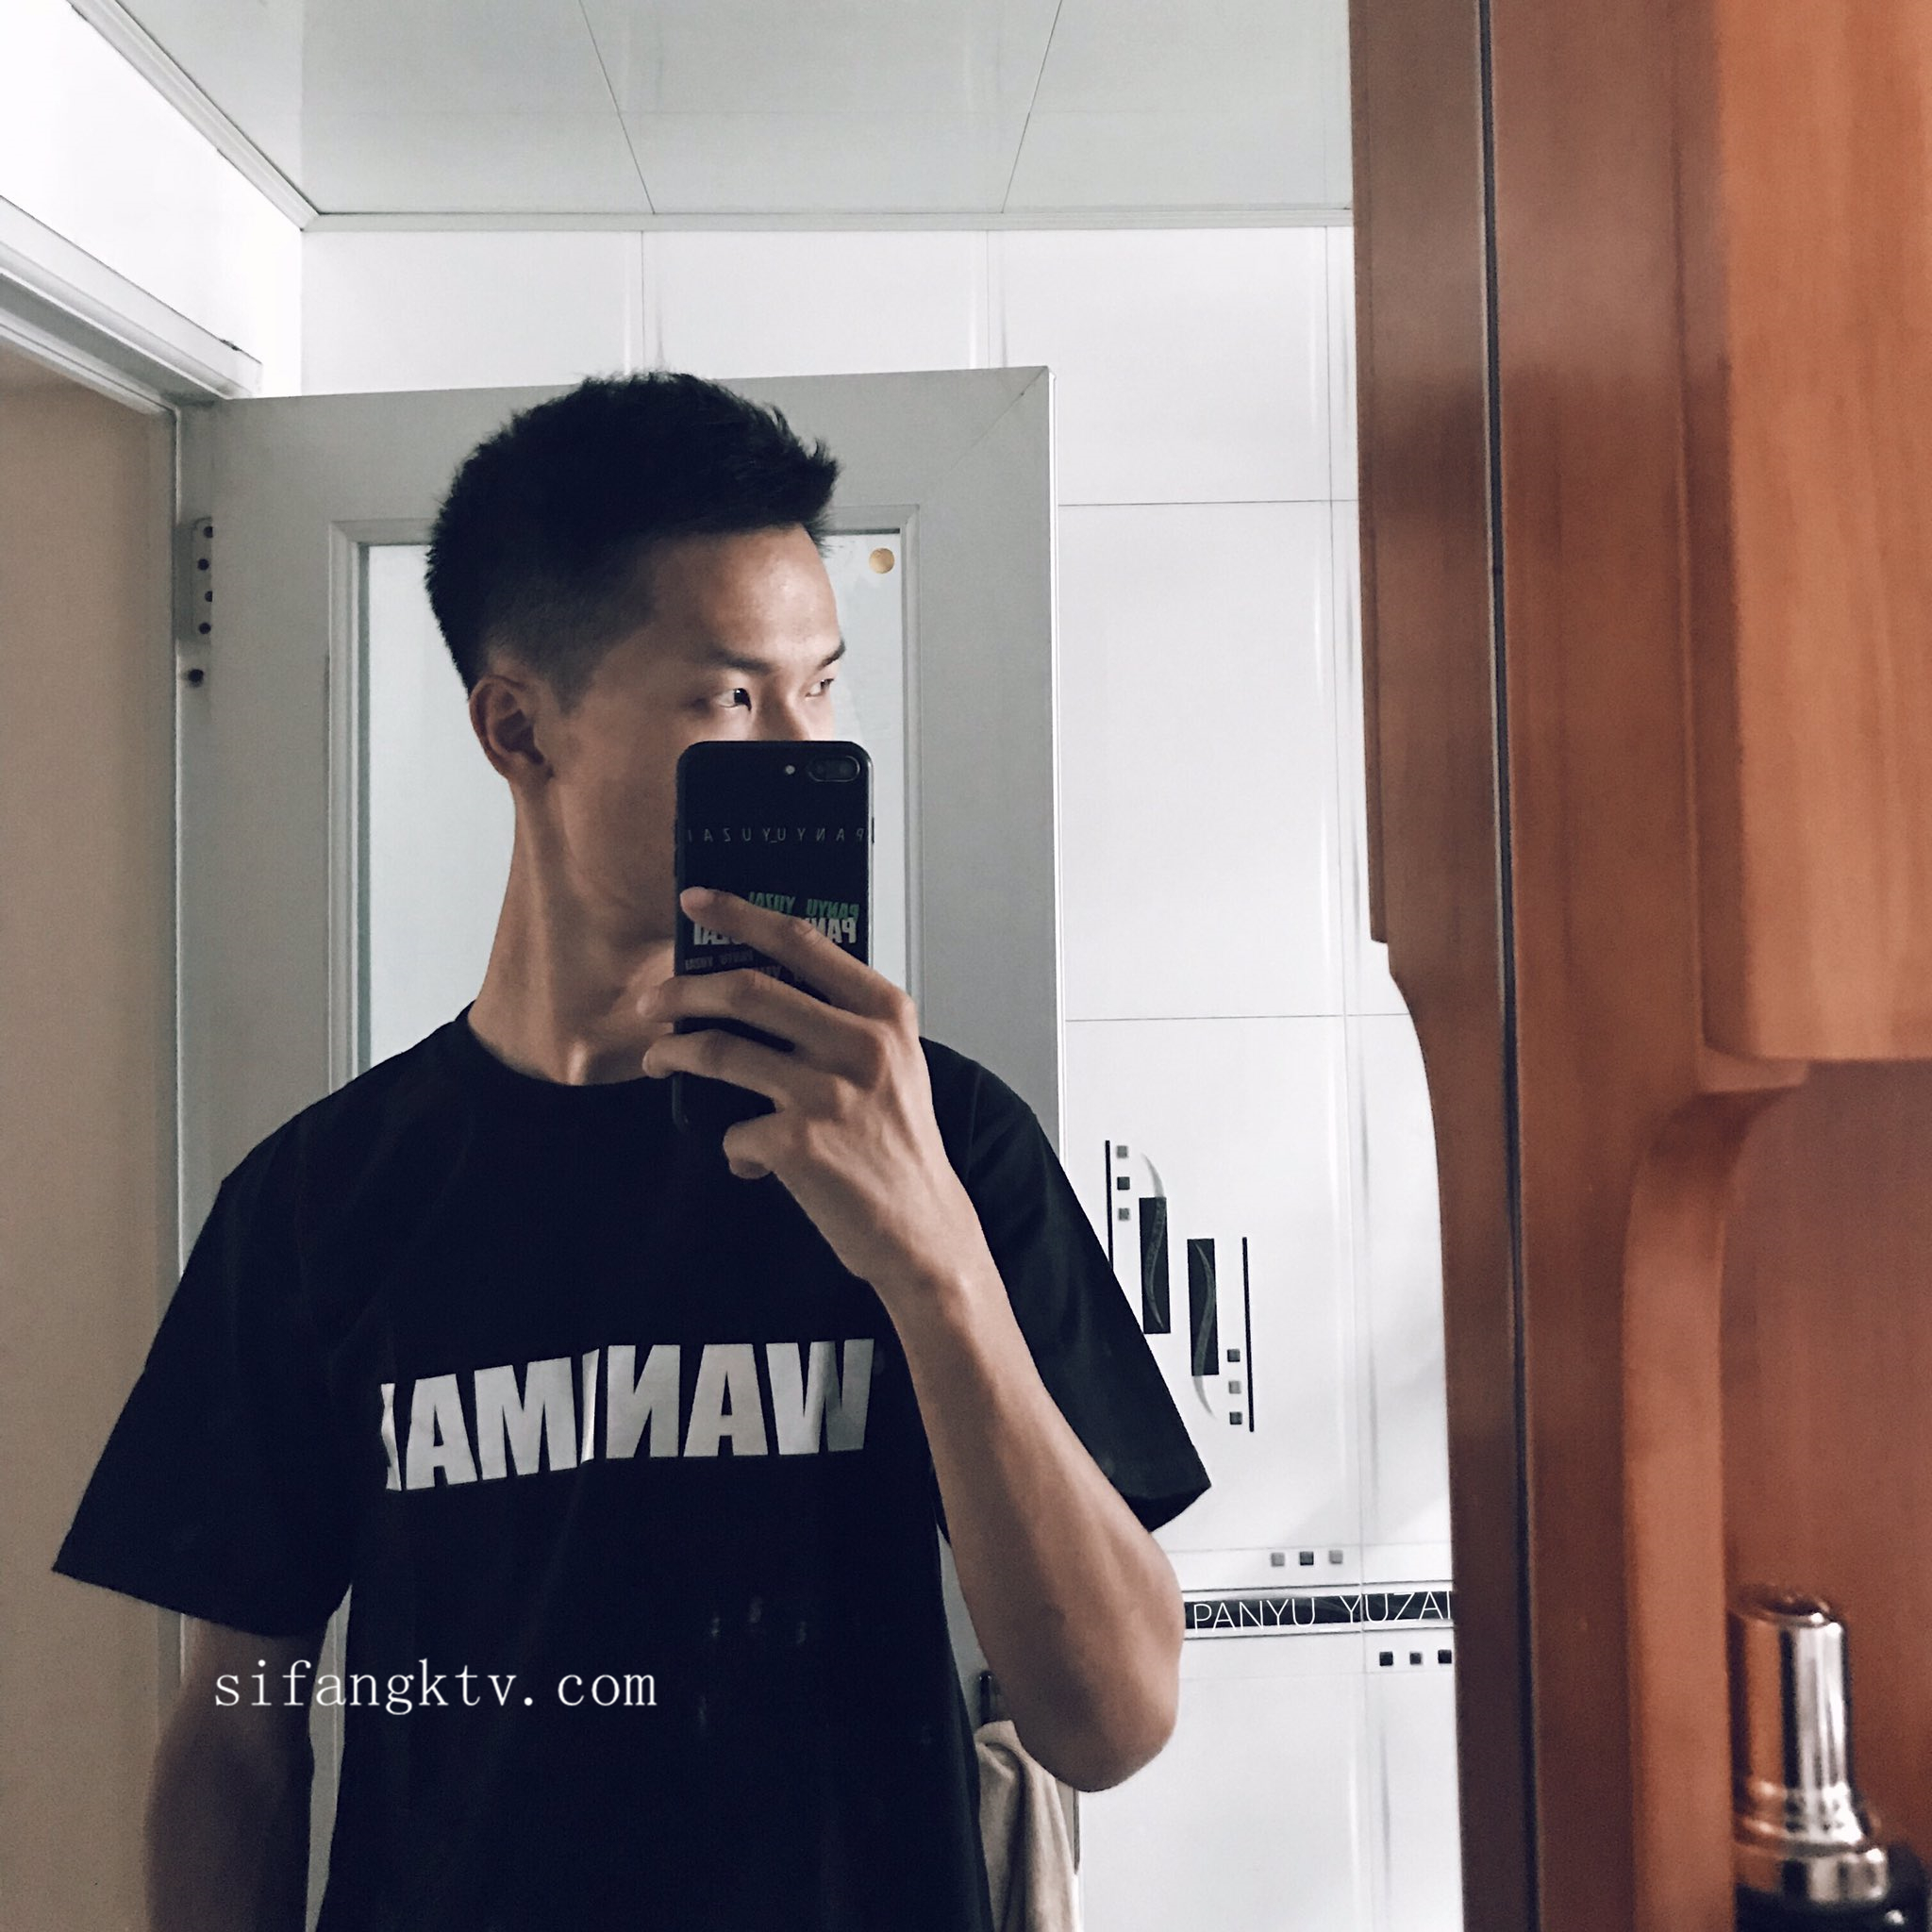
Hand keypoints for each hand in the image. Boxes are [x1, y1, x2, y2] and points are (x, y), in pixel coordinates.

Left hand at [638, 887, 986, 1305]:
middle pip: (746, 989)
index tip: (697, 901)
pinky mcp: (800, 1143)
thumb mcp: (891, 1063)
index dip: (740, 914)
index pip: (801, 941)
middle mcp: (861, 1044)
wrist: (921, 1229)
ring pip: (720, 1050)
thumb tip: (756, 987)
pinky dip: (730, 1144)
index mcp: (884, 1013)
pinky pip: (731, 1129)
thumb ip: (842, 1019)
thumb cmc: (897, 1144)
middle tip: (652, 1003)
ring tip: (659, 1060)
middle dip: (682, 991)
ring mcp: (829, 1093)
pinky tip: (747, 1156)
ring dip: (674, 1054)